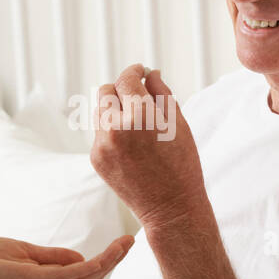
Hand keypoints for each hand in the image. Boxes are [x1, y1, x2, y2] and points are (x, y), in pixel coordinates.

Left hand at [0, 235, 133, 278]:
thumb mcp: (23, 253)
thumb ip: (52, 257)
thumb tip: (81, 258)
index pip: (81, 278)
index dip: (103, 263)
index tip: (121, 244)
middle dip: (113, 262)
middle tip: (131, 242)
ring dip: (110, 261)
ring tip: (126, 244)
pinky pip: (72, 274)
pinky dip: (93, 264)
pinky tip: (108, 254)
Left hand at [90, 65, 206, 229]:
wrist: (171, 207)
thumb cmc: (182, 164)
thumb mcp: (179, 123)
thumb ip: (162, 93)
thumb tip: (149, 74)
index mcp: (140, 116)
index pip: (126, 79)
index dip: (134, 71)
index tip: (140, 72)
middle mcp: (116, 129)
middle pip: (106, 91)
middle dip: (121, 89)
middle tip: (138, 97)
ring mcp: (102, 145)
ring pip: (99, 112)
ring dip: (114, 110)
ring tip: (136, 123)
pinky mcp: (96, 159)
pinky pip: (100, 134)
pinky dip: (112, 132)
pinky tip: (132, 145)